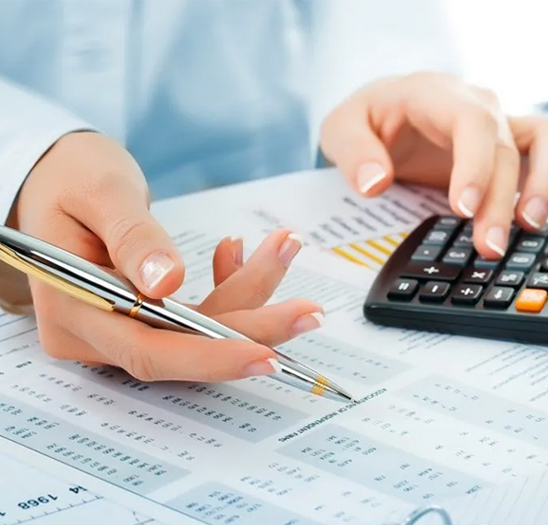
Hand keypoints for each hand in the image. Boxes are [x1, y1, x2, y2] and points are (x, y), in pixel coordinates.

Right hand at [8, 132, 321, 380]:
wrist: (59, 175)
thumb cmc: (70, 175)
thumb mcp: (100, 191)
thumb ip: (132, 237)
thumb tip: (166, 284)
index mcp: (71, 310)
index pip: (148, 350)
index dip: (210, 356)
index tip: (267, 352)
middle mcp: (94, 332)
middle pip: (183, 346)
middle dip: (252, 328)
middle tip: (310, 310)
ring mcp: (119, 328)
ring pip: (198, 327)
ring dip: (247, 291)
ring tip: (283, 244)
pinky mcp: (142, 316)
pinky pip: (195, 314)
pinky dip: (227, 284)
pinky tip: (236, 251)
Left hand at [320, 72, 547, 258]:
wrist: (389, 113)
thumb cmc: (369, 120)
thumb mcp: (341, 129)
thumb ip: (353, 152)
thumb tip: (376, 183)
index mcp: (436, 95)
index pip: (470, 124)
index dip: (475, 167)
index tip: (464, 209)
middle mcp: (478, 105)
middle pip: (507, 147)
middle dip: (502, 200)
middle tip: (490, 246)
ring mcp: (503, 124)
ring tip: (534, 226)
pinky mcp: (517, 146)